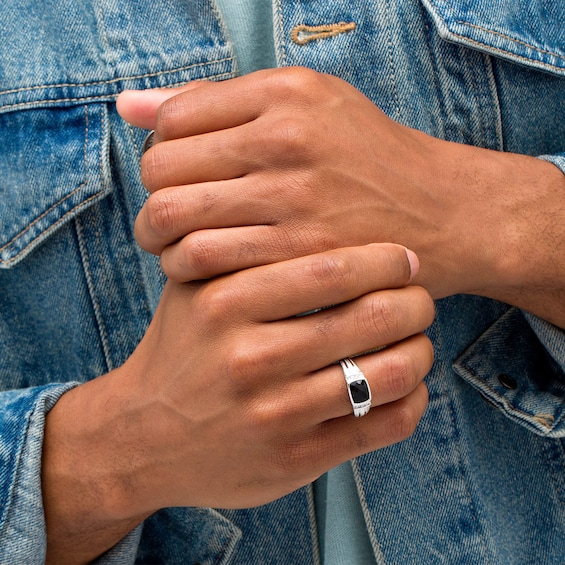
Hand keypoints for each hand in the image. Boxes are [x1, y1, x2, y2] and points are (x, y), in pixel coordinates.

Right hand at [42, 244, 433, 560]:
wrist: (142, 436)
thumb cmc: (182, 351)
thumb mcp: (191, 289)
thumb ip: (235, 248)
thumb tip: (316, 208)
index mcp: (225, 302)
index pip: (334, 269)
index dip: (387, 259)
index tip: (405, 258)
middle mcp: (250, 358)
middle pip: (373, 317)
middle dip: (415, 302)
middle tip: (419, 298)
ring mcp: (275, 415)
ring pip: (392, 373)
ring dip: (421, 350)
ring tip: (416, 340)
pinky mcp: (296, 461)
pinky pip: (386, 424)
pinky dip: (413, 399)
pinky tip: (405, 384)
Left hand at [118, 67, 564, 324]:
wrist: (442, 213)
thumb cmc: (367, 160)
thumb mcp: (306, 106)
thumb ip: (217, 102)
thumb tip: (129, 105)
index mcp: (284, 93)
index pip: (171, 123)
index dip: (161, 157)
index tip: (178, 181)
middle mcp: (287, 137)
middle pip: (161, 172)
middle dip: (152, 202)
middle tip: (165, 222)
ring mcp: (295, 197)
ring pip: (173, 219)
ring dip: (160, 241)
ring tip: (177, 249)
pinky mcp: (303, 254)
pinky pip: (206, 261)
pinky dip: (188, 269)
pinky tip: (205, 272)